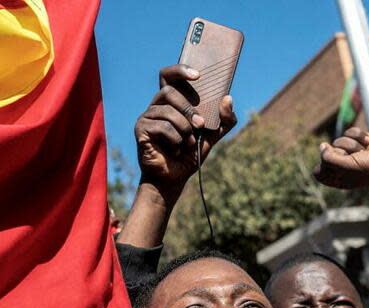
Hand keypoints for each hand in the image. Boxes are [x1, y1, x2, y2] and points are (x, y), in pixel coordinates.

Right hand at [134, 64, 236, 195]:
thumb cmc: (190, 153)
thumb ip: (224, 119)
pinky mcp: (141, 129)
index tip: (197, 75)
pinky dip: (175, 140)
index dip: (180, 70)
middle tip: (200, 124)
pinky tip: (175, 150)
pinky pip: (161, 127)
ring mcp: (147, 116)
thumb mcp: (213, 135)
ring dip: (184, 129)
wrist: (175, 177)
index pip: (169, 75)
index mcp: (172, 101)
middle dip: (188, 108)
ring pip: (168, 111)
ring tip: (187, 143)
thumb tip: (227, 98)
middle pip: (169, 91)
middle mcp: (157, 105)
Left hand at [313, 127, 368, 188]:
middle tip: (356, 159)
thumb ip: (329, 158)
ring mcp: (353, 152)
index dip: (323, 166)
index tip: (336, 167)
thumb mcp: (348, 167)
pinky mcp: (361, 140)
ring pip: (339, 140)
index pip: (319, 171)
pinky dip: (360, 135)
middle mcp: (344, 165)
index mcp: (339, 179)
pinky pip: (351, 131)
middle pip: (327, 152)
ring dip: (353, 144)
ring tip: (365, 152)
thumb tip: (322, 145)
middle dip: (341, 153)